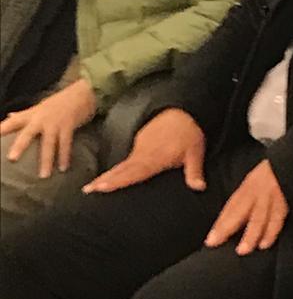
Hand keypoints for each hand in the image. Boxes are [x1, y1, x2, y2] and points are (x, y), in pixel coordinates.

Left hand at [2, 78, 96, 177]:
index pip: (13, 122)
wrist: (81, 94)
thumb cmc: (58, 102)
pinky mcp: (68, 126)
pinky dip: (64, 157)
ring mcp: (55, 123)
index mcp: (32, 114)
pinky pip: (65, 145)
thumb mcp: (39, 107)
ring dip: (46, 160)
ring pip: (49, 144)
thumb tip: (8, 117)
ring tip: (43, 176)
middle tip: (12, 159)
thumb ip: (23, 115)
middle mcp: (41, 119)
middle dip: (20, 146)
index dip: (2, 129)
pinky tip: (63, 168)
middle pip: (28, 134)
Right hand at [83, 108, 206, 193]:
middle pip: (122, 169)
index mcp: (156, 156)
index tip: (102, 186)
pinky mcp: (139, 142)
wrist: (182, 108)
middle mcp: (144, 152)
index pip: (135, 171)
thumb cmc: (189, 132)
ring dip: (106, 176)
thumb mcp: (195, 151)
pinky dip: (116, 169)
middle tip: (87, 190)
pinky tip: (108, 178)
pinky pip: (126, 159)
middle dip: (104, 180)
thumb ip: (194, 171)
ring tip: (91, 188)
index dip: (119, 180)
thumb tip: (199, 188)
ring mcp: (140, 146)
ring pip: (121, 164)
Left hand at [204, 159, 288, 254]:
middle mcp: (258, 191)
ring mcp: (271, 196)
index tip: (210, 240)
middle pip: (239, 211)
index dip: (220, 223)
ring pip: (259, 217)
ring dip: (251, 234)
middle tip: (216, 242)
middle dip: (227, 227)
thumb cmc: (277, 174)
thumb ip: (248, 198)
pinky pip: (277, 218)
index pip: (231, 207)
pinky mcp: (286, 200)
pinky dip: (271, 232)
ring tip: (243, 250)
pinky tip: (265, 244)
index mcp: (249, 186)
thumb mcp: (258, 180)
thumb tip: (234, 221)